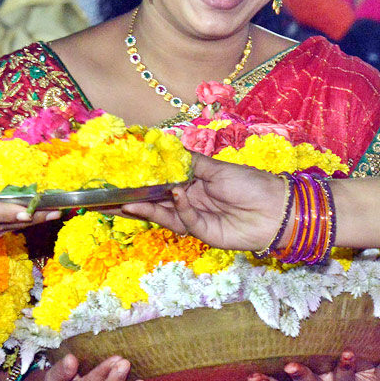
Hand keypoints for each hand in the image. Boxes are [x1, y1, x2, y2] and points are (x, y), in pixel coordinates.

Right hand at [124, 154, 286, 250]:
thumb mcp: (216, 167)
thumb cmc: (250, 183)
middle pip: (153, 202)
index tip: (115, 177)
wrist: (277, 209)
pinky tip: (174, 195)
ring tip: (122, 203)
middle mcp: (188, 201)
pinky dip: (178, 208)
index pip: (158, 182)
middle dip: (129, 201)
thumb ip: (189, 162)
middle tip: (102, 200)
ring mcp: (194, 218)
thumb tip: (164, 148)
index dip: (138, 181)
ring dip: (143, 209)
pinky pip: (185, 220)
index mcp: (190, 183)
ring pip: (162, 215)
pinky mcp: (203, 233)